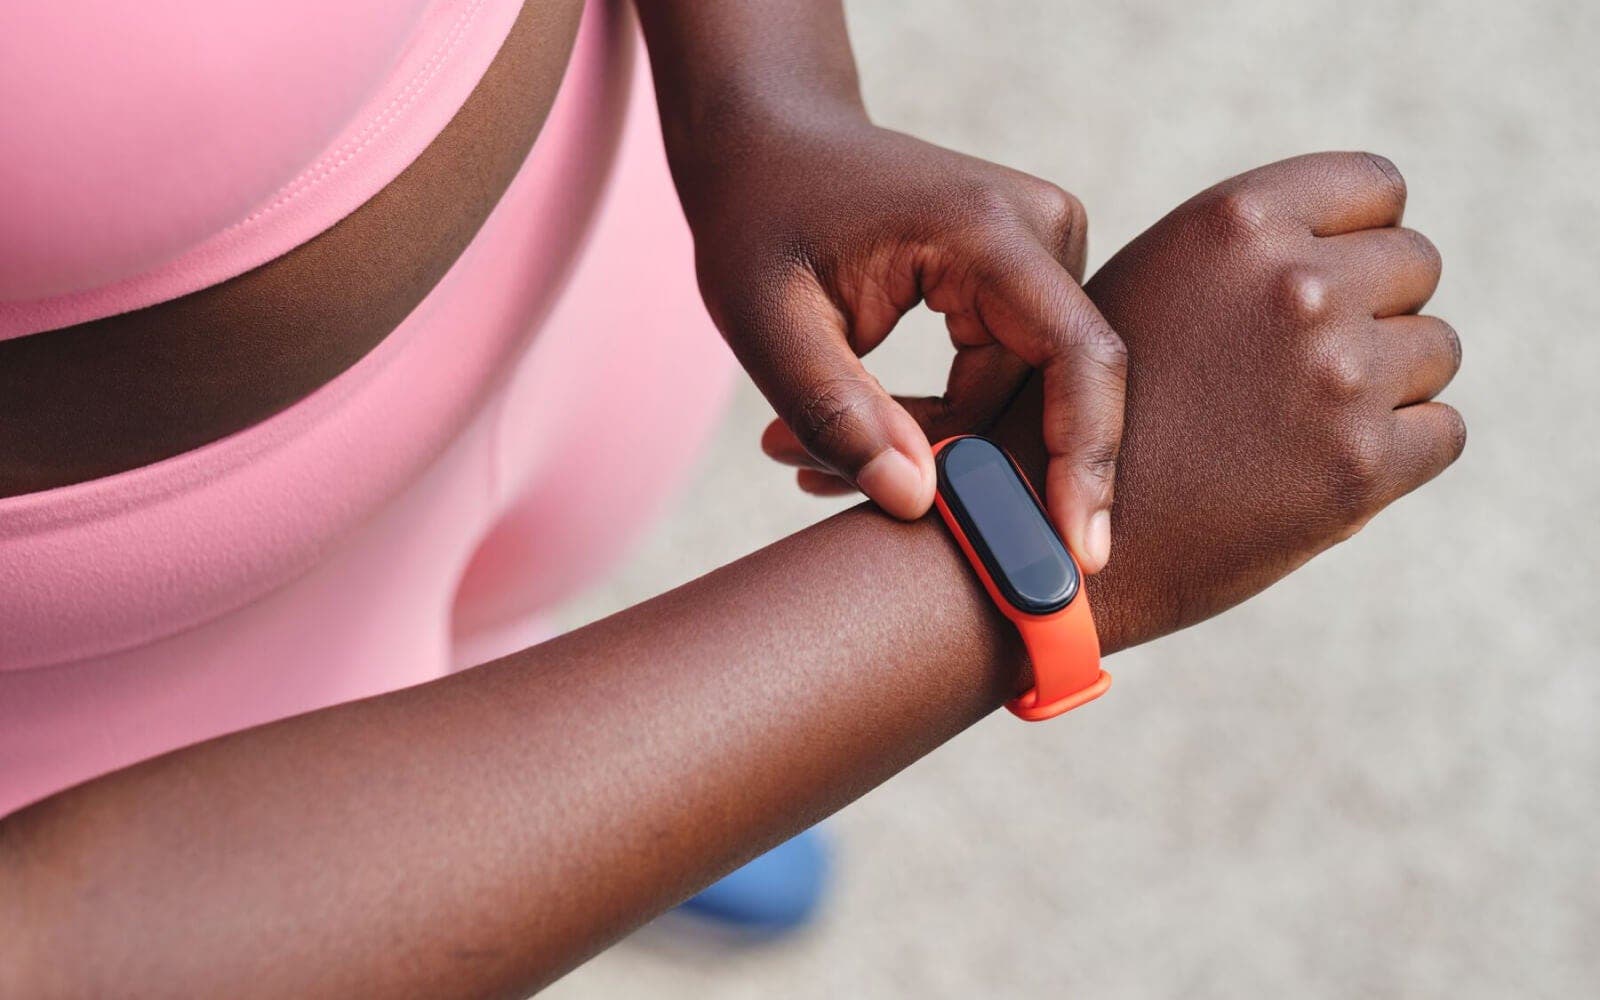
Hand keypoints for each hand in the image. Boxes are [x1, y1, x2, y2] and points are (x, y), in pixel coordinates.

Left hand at [681, 117, 1125, 571]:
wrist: (769, 140)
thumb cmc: (759, 218)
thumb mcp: (767, 321)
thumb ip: (837, 412)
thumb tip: (918, 503)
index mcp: (987, 229)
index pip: (1075, 358)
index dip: (1083, 461)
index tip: (1078, 558)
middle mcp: (1040, 229)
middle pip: (1046, 391)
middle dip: (964, 467)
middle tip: (825, 491)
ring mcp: (1043, 249)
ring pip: (1023, 395)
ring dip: (939, 446)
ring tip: (809, 459)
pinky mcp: (1027, 277)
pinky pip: (1008, 377)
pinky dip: (943, 421)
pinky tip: (864, 432)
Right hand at [991, 152, 1463, 651]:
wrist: (1040, 541)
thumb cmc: (1080, 418)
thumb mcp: (1146, 290)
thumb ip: (1241, 263)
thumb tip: (1342, 254)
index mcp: (1235, 222)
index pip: (1379, 186)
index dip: (1358, 236)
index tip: (1328, 282)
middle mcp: (1294, 283)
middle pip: (1416, 263)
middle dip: (1376, 308)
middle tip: (1308, 369)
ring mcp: (1333, 374)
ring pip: (1434, 350)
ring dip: (1388, 385)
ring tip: (1302, 425)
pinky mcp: (1359, 466)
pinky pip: (1440, 433)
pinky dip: (1398, 455)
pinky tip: (1320, 473)